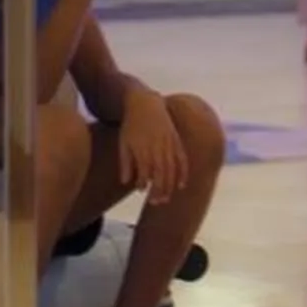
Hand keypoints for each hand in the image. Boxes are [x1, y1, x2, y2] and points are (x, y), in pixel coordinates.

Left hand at [116, 89, 188, 203]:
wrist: (145, 103)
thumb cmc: (132, 125)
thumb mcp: (123, 143)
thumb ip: (125, 163)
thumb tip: (126, 182)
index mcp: (142, 148)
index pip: (145, 172)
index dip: (145, 184)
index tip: (143, 192)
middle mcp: (157, 147)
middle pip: (161, 174)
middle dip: (159, 190)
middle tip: (157, 203)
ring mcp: (169, 144)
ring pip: (172, 169)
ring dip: (170, 186)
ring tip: (167, 198)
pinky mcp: (176, 141)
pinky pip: (182, 160)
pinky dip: (183, 173)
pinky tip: (182, 185)